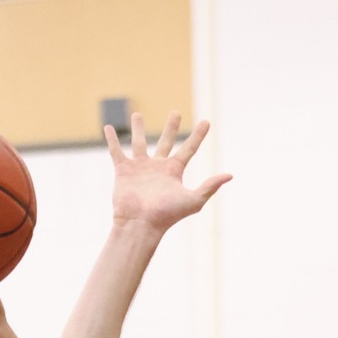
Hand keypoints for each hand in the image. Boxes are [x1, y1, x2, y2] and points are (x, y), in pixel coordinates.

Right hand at [107, 111, 229, 233]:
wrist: (141, 224)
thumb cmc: (167, 215)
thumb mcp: (193, 200)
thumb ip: (210, 186)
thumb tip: (230, 175)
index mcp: (173, 171)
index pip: (189, 149)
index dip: (198, 136)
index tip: (206, 122)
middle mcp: (157, 167)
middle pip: (165, 141)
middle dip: (171, 127)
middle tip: (176, 112)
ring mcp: (139, 168)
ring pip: (139, 143)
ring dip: (138, 128)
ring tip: (138, 114)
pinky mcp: (123, 171)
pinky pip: (116, 152)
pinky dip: (112, 140)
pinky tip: (108, 128)